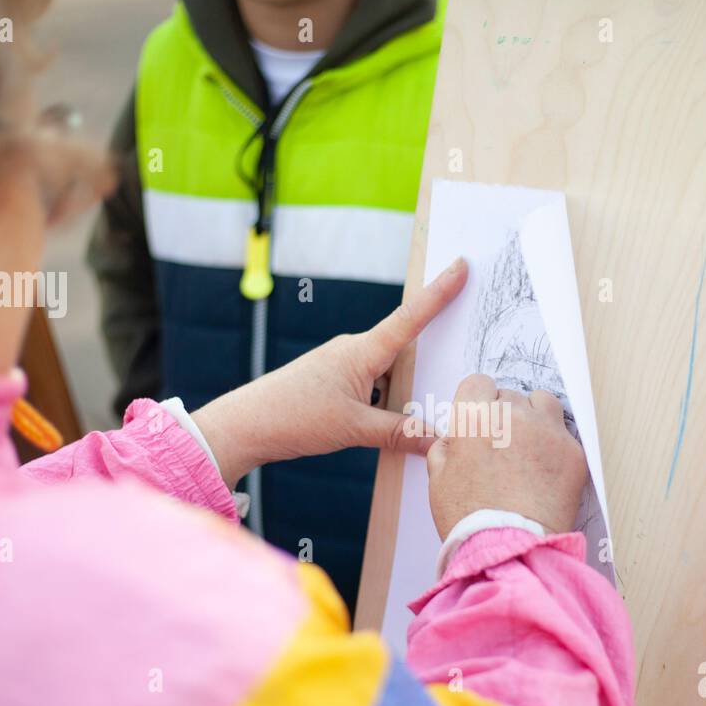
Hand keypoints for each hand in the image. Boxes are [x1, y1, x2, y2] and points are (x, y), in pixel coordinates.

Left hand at [192, 257, 468, 488]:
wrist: (243, 425)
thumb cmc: (293, 417)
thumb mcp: (353, 429)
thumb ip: (399, 433)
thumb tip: (438, 440)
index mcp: (361, 351)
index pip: (410, 318)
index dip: (439, 293)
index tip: (462, 265)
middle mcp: (353, 351)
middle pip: (405, 351)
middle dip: (431, 360)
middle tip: (458, 365)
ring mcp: (342, 366)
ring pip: (389, 374)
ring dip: (406, 392)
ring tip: (419, 419)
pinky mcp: (333, 383)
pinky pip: (373, 387)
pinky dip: (387, 403)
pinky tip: (390, 427)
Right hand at [427, 373, 587, 540]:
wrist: (508, 548)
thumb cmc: (469, 518)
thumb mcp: (438, 479)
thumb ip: (444, 447)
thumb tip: (454, 439)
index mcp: (473, 416)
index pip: (478, 383)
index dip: (478, 403)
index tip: (481, 421)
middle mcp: (512, 414)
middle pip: (510, 396)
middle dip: (505, 416)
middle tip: (503, 448)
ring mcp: (546, 431)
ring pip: (543, 403)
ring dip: (535, 418)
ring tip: (528, 450)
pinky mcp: (572, 452)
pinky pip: (563, 435)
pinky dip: (555, 448)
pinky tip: (544, 473)